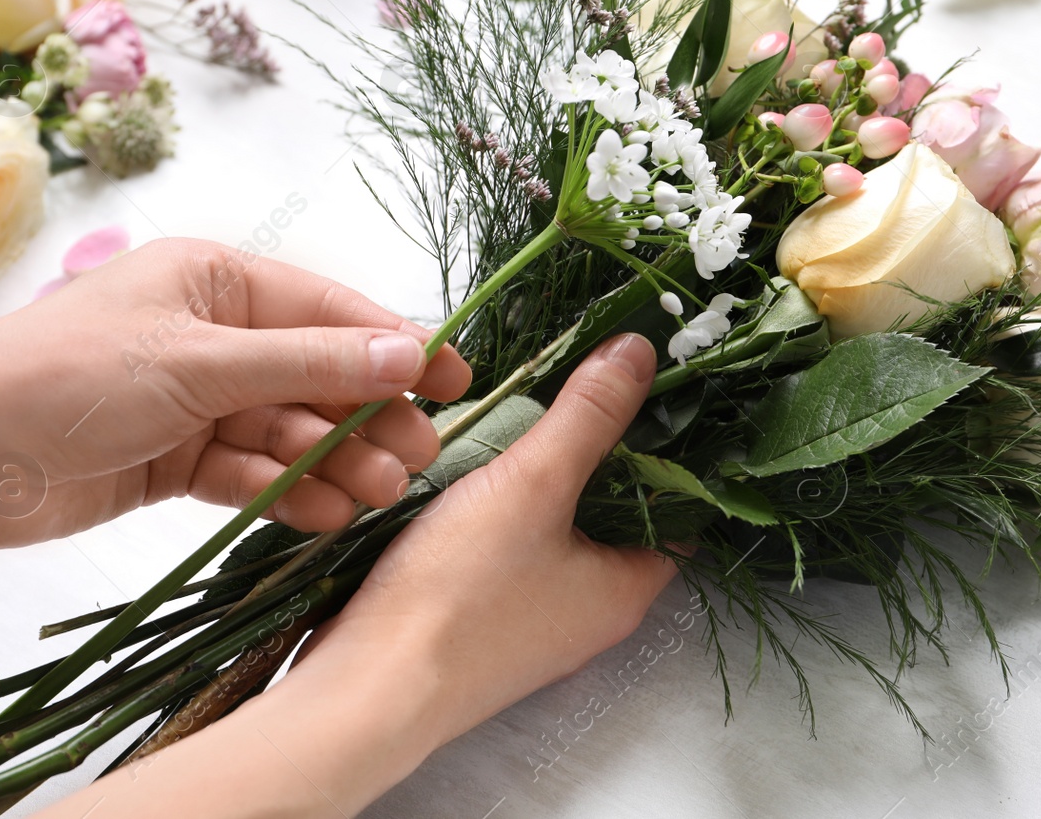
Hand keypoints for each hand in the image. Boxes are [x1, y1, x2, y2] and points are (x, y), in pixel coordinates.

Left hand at [0, 238, 470, 593]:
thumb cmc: (71, 378)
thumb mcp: (200, 362)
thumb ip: (310, 364)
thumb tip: (411, 356)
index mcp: (216, 281)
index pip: (329, 311)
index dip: (395, 345)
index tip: (458, 379)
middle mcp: (212, 333)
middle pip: (316, 375)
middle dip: (368, 415)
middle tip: (419, 456)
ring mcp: (194, 399)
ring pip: (288, 429)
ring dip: (332, 461)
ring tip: (376, 494)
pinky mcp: (175, 458)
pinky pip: (249, 470)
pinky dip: (282, 490)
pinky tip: (320, 513)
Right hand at [31, 334, 676, 818]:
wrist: (366, 686)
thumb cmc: (458, 596)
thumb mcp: (533, 483)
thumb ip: (588, 416)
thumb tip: (641, 352)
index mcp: (627, 587)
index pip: (674, 508)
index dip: (667, 448)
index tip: (646, 391)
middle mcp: (589, 612)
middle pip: (611, 515)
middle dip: (593, 454)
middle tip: (576, 389)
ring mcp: (534, 622)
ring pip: (554, 532)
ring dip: (538, 480)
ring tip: (521, 416)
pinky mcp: (483, 625)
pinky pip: (506, 553)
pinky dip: (498, 512)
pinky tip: (472, 471)